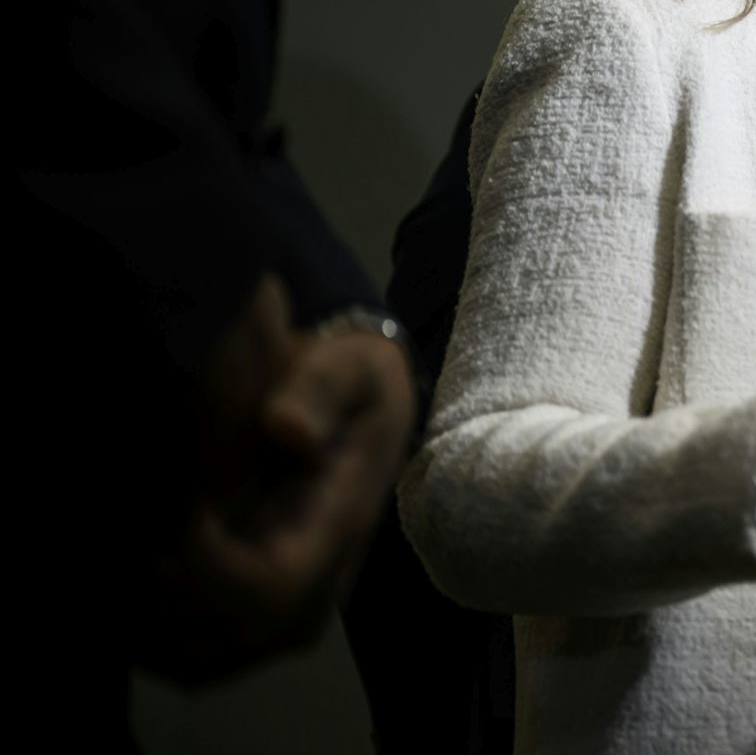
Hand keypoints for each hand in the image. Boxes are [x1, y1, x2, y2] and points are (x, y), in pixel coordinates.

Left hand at [136, 273, 416, 681]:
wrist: (364, 418)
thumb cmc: (347, 389)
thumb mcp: (347, 370)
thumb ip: (319, 391)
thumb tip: (286, 427)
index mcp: (337, 529)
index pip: (272, 589)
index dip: (206, 564)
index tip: (178, 506)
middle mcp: (318, 588)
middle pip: (227, 635)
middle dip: (160, 593)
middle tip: (126, 533)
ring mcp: (289, 616)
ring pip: (200, 660)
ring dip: (143, 622)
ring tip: (113, 560)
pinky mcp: (260, 626)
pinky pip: (194, 664)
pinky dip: (147, 640)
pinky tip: (122, 588)